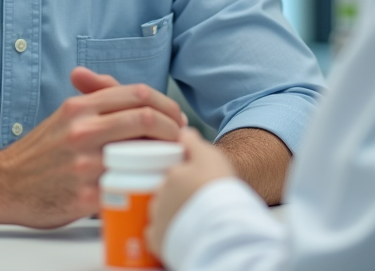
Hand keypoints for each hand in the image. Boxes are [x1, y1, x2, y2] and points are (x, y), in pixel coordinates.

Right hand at [0, 68, 186, 227]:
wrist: (1, 185)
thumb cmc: (38, 152)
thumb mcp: (65, 115)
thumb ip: (97, 99)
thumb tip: (127, 89)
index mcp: (79, 108)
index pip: (137, 94)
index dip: (166, 105)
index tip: (176, 118)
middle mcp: (82, 131)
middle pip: (145, 118)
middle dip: (173, 128)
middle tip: (181, 139)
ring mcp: (84, 164)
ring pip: (141, 153)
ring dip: (164, 157)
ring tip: (172, 161)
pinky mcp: (85, 196)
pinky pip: (126, 187)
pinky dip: (144, 185)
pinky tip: (151, 186)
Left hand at [146, 128, 236, 257]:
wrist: (220, 227)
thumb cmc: (216, 189)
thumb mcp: (209, 156)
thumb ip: (193, 143)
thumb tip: (182, 132)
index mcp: (170, 174)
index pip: (172, 172)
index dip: (183, 176)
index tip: (195, 182)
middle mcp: (159, 195)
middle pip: (163, 192)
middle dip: (174, 195)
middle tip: (195, 201)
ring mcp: (157, 218)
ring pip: (158, 213)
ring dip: (169, 214)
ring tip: (189, 220)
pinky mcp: (157, 242)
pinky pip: (154, 235)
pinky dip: (163, 234)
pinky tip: (177, 233)